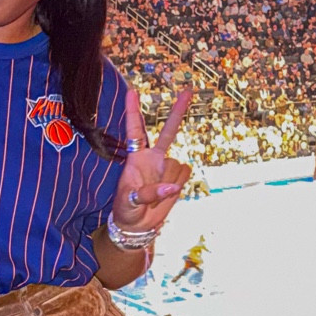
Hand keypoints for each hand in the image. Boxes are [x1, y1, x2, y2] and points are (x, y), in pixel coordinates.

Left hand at [112, 86, 192, 232]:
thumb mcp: (130, 202)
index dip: (133, 112)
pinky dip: (177, 187)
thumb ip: (150, 193)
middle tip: (188, 90)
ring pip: (176, 166)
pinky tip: (166, 193)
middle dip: (178, 111)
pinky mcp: (178, 177)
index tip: (132, 91)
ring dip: (168, 182)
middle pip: (168, 131)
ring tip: (154, 196)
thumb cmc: (127, 210)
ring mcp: (166, 167)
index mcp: (135, 158)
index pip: (134, 130)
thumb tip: (173, 187)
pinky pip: (184, 175)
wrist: (138, 225)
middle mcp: (153, 158)